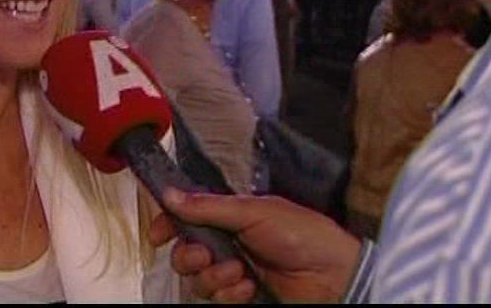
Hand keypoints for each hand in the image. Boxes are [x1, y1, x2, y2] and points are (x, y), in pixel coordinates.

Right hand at [150, 189, 361, 302]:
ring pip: (197, 281)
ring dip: (213, 276)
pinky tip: (250, 287)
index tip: (158, 234)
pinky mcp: (242, 298)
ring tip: (239, 271)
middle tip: (204, 254)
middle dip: (188, 255)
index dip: (168, 225)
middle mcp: (228, 245)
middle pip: (184, 253)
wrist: (333, 274)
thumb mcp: (254, 211)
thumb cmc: (303, 234)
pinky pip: (217, 299)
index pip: (187, 219)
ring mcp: (234, 273)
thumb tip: (169, 194)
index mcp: (230, 217)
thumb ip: (209, 206)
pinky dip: (230, 294)